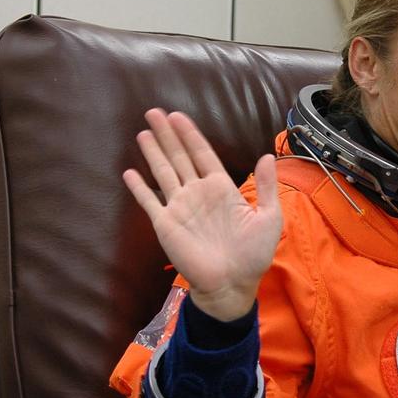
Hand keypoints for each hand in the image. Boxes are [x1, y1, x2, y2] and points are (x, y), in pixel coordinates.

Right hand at [122, 109, 281, 321]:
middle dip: (167, 134)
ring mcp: (180, 208)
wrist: (232, 285)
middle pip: (179, 157)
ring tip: (142, 132)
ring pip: (163, 172)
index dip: (190, 135)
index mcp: (221, 189)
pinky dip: (139, 187)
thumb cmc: (253, 255)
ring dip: (153, 152)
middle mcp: (198, 193)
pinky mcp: (166, 225)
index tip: (178, 116)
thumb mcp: (268, 217)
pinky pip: (149, 201)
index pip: (202, 154)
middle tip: (154, 112)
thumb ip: (265, 186)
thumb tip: (267, 155)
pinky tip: (129, 172)